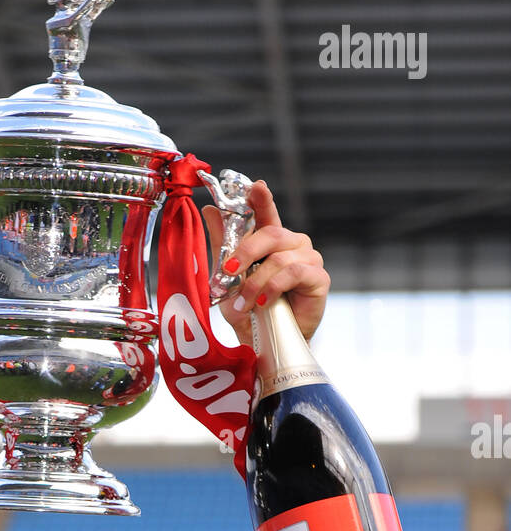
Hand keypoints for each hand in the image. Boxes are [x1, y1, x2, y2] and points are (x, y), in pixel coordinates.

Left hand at [202, 180, 329, 345]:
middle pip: (271, 233)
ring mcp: (309, 259)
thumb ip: (223, 245)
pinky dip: (273, 288)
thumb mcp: (229, 279)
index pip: (266, 212)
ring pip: (279, 257)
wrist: (266, 343)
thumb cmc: (251, 311)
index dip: (261, 198)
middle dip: (245, 251)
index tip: (255, 186)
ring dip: (256, 282)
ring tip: (244, 303)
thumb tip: (210, 211)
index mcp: (272, 240)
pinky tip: (263, 303)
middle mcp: (293, 244)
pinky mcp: (319, 278)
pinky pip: (294, 273)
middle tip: (228, 271)